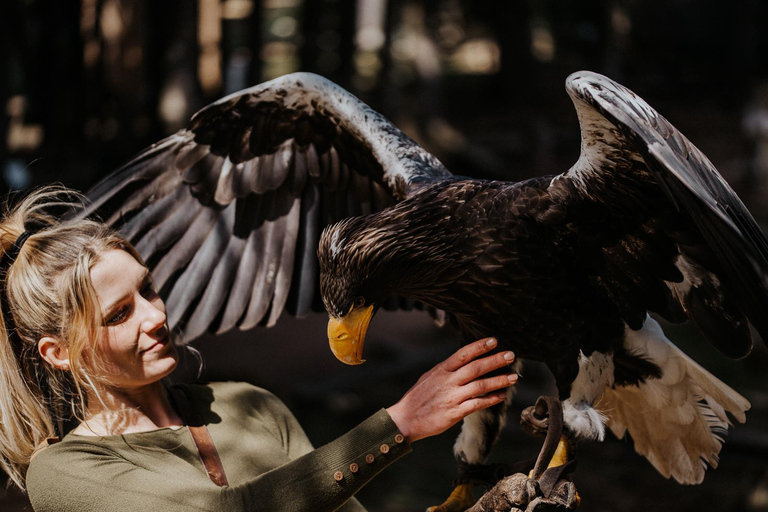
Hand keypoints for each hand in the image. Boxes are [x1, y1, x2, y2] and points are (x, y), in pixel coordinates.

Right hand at [386, 337, 516, 442]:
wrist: (405, 419)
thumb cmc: (418, 397)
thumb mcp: (429, 377)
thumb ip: (447, 370)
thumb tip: (463, 361)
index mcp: (441, 370)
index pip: (463, 354)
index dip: (479, 347)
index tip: (494, 341)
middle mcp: (448, 382)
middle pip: (476, 368)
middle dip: (495, 360)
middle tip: (511, 355)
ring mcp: (452, 397)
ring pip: (480, 386)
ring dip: (499, 381)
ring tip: (513, 377)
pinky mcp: (454, 413)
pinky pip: (477, 404)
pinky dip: (491, 399)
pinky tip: (501, 396)